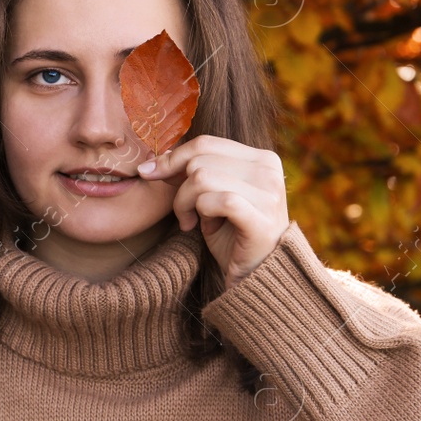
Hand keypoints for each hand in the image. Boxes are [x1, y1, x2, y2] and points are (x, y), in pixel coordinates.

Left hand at [136, 135, 290, 288]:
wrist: (256, 277)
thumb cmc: (231, 235)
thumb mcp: (209, 196)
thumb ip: (191, 173)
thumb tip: (155, 159)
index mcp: (261, 158)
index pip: (206, 143)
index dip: (173, 158)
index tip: (150, 175)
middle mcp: (269, 170)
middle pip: (199, 160)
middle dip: (180, 188)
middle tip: (186, 213)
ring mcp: (269, 194)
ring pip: (202, 179)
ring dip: (187, 204)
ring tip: (196, 222)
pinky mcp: (262, 219)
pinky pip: (218, 201)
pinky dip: (202, 213)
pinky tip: (204, 228)